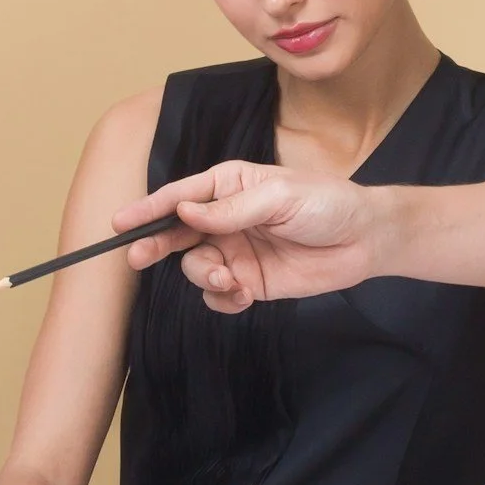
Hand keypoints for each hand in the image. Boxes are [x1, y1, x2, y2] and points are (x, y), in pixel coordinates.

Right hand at [113, 161, 388, 311]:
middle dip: (156, 245)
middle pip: (177, 232)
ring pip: (195, 266)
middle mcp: (226, 218)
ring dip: (202, 276)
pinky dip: (221, 299)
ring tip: (227, 279)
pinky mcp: (249, 281)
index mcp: (230, 186)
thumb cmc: (327, 203)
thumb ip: (232, 209)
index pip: (181, 195)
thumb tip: (185, 211)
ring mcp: (236, 251)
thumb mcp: (280, 197)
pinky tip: (241, 295)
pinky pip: (217, 295)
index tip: (120, 222)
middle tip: (138, 258)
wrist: (364, 240)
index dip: (149, 207)